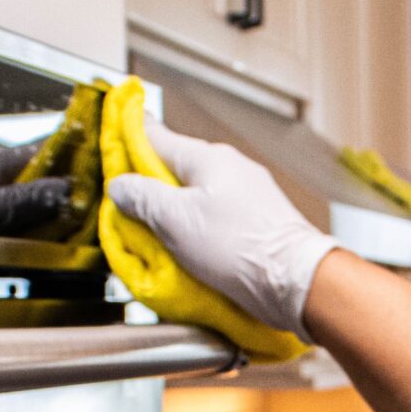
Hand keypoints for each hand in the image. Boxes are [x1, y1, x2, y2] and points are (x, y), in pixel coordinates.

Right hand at [106, 124, 337, 335]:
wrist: (295, 281)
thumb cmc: (238, 247)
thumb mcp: (175, 220)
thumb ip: (143, 198)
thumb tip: (121, 185)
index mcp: (208, 159)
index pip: (158, 137)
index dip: (131, 136)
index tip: (115, 131)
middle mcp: (232, 170)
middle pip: (178, 169)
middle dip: (151, 184)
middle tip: (125, 202)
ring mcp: (249, 196)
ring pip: (198, 196)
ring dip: (175, 211)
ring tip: (155, 234)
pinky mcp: (259, 224)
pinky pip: (217, 218)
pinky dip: (198, 229)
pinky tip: (190, 249)